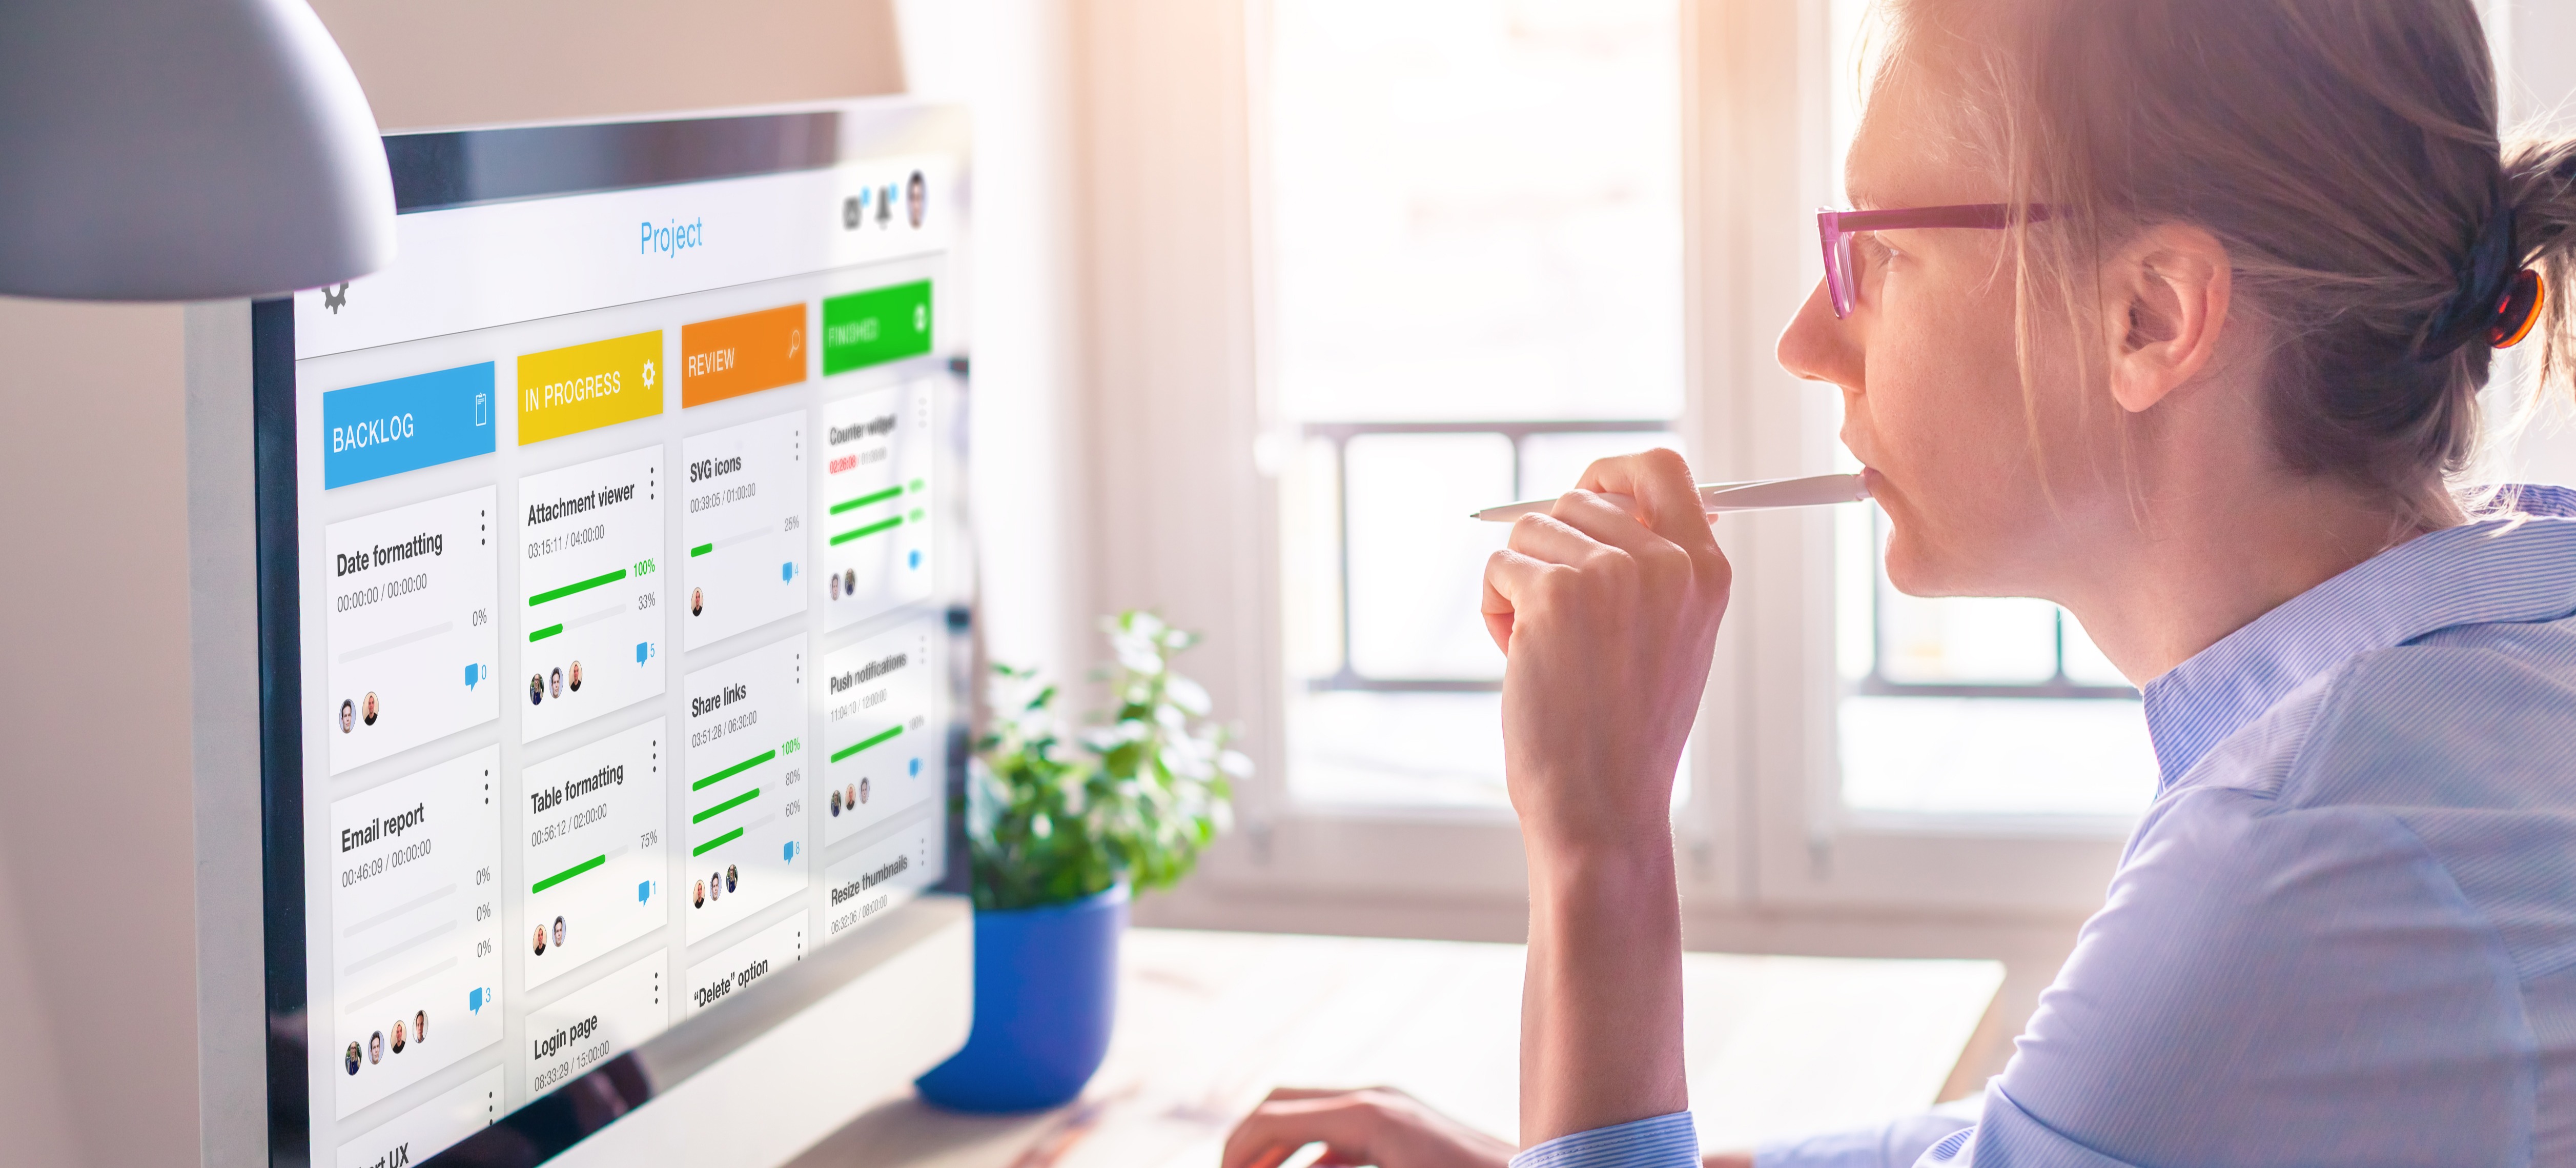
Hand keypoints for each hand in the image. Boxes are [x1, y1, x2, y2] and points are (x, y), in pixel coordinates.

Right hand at [1221, 1087, 1514, 1167]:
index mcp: (1365, 1116)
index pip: (1271, 1116)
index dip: (1235, 1151)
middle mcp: (1375, 1099)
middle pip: (1282, 1102)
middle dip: (1248, 1143)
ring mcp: (1393, 1107)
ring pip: (1310, 1116)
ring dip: (1278, 1150)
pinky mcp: (1406, 1125)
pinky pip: (1341, 1132)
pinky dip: (1312, 1155)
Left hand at [1479, 449, 1726, 1143]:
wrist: (1603, 808)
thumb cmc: (1625, 734)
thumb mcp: (1670, 639)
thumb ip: (1653, 567)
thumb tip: (1608, 494)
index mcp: (1707, 570)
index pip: (1659, 468)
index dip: (1610, 473)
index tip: (1583, 495)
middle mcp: (1667, 562)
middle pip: (1577, 499)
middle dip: (1551, 553)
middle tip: (1560, 626)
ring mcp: (1612, 574)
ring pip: (1529, 533)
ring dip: (1520, 588)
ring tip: (1546, 653)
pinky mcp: (1555, 594)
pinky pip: (1498, 568)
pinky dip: (1495, 613)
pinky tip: (1522, 663)